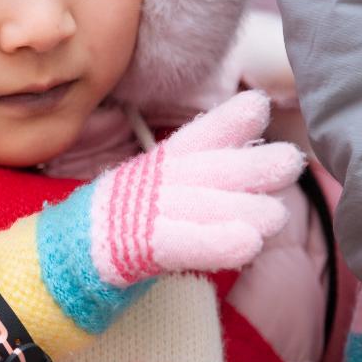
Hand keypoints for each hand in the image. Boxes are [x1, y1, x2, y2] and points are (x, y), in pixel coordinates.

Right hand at [87, 90, 304, 286]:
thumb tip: (255, 126)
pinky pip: (182, 243)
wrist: (70, 256)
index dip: (228, 122)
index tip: (259, 106)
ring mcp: (145, 214)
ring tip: (276, 215)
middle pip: (207, 171)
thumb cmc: (129, 220)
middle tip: (291, 162)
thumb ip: (206, 162)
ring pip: (200, 207)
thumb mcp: (165, 184)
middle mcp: (154, 183)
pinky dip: (215, 243)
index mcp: (160, 165)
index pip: (198, 138)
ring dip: (241, 209)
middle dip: (250, 166)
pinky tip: (248, 245)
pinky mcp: (139, 248)